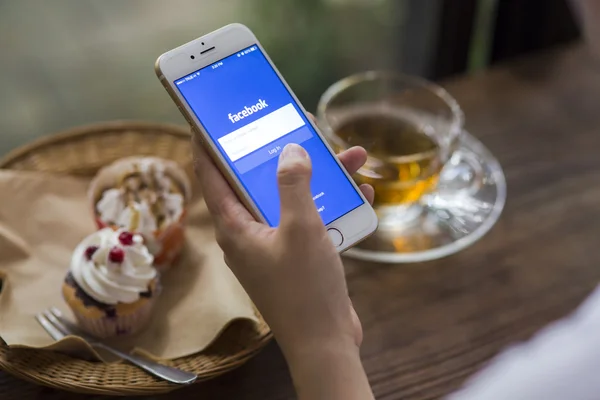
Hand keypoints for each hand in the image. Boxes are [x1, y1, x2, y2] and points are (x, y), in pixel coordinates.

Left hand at [192, 136, 372, 351]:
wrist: (326, 342)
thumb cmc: (304, 289)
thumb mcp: (301, 228)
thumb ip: (293, 185)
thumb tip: (290, 151)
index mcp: (235, 227)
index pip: (211, 176)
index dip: (207, 145)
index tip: (208, 120)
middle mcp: (250, 234)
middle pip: (258, 183)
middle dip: (282, 155)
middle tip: (297, 128)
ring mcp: (274, 246)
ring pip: (291, 200)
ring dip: (319, 179)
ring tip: (349, 157)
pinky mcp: (297, 256)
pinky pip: (311, 221)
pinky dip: (332, 206)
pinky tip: (360, 193)